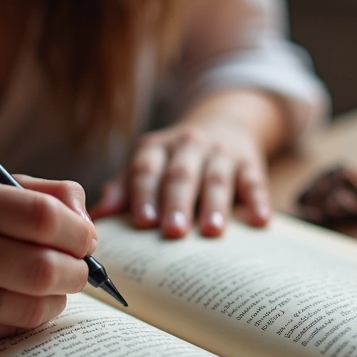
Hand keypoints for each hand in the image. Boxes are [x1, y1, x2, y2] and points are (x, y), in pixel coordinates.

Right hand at [0, 172, 96, 349]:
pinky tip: (20, 302)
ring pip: (31, 307)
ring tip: (52, 285)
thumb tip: (87, 222)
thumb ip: (36, 193)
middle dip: (77, 271)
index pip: (42, 217)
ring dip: (57, 298)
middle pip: (43, 269)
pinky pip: (6, 331)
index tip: (86, 238)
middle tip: (79, 268)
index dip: (78, 231)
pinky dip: (28, 317)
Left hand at [90, 122, 271, 237]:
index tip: (142, 221)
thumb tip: (96, 217)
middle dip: (176, 203)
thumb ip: (123, 189)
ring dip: (214, 205)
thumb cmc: (176, 159)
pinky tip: (260, 220)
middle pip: (180, 174)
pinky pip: (253, 179)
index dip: (143, 194)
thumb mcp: (148, 165)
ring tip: (211, 231)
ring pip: (216, 177)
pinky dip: (257, 200)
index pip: (146, 169)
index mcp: (156, 148)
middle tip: (173, 232)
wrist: (225, 124)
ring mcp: (220, 152)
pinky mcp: (249, 161)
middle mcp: (187, 145)